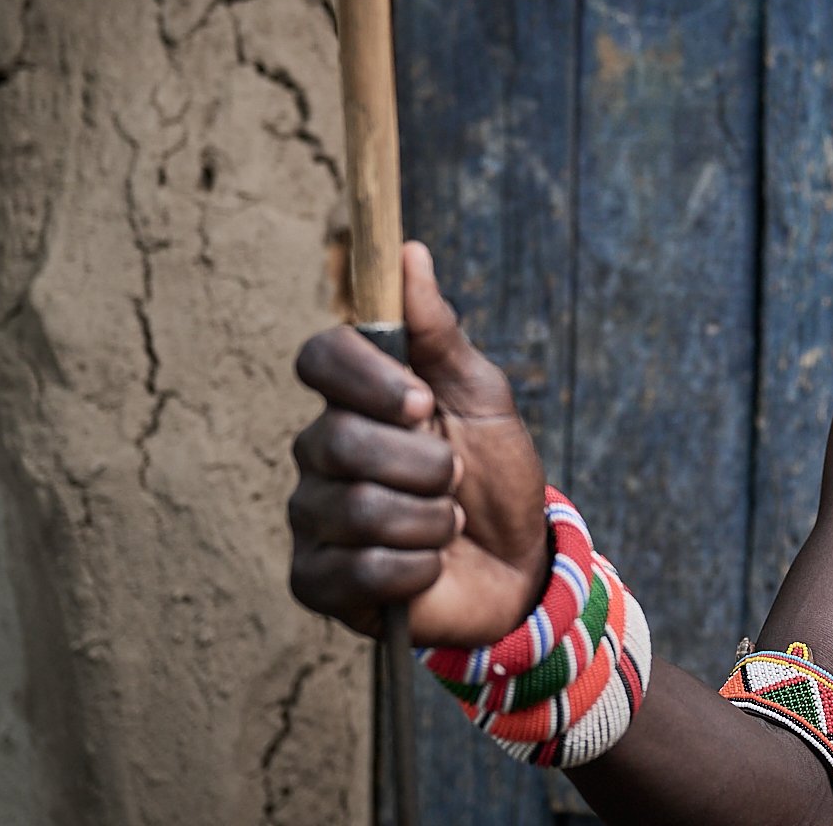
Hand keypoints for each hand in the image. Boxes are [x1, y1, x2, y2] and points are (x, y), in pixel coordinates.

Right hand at [288, 241, 548, 645]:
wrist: (518, 566)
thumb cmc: (496, 476)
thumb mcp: (481, 396)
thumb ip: (439, 331)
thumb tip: (410, 252)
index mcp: (357, 399)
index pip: (319, 357)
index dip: (367, 379)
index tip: (425, 402)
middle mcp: (321, 452)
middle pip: (336, 439)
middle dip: (423, 464)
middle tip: (455, 477)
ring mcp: (313, 517)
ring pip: (355, 507)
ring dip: (429, 519)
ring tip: (449, 524)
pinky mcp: (318, 580)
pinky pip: (356, 570)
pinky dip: (414, 568)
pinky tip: (430, 566)